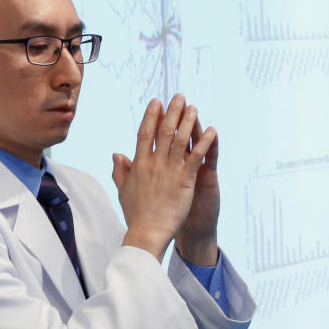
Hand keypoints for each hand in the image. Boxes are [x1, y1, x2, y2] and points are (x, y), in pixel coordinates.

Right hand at [111, 94, 215, 261]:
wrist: (147, 231)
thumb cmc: (136, 214)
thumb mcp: (124, 190)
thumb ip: (121, 170)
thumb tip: (117, 154)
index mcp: (139, 165)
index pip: (145, 134)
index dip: (151, 116)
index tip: (156, 102)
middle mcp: (153, 164)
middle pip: (163, 131)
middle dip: (172, 112)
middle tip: (179, 96)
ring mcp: (169, 171)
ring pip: (180, 140)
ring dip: (188, 121)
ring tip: (194, 107)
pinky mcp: (185, 180)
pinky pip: (196, 156)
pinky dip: (204, 142)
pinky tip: (212, 131)